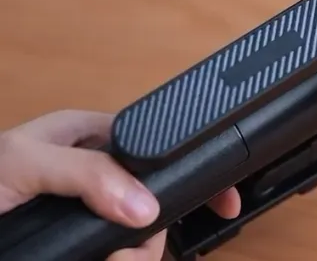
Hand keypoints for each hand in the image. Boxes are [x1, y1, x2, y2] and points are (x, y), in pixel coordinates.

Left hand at [0, 110, 241, 260]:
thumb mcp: (25, 164)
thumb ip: (86, 173)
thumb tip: (143, 201)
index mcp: (89, 139)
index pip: (156, 147)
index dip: (191, 170)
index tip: (220, 197)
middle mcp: (99, 179)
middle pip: (158, 202)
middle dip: (155, 233)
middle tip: (131, 253)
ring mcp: (93, 219)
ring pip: (145, 241)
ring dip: (137, 258)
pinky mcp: (89, 249)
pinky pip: (126, 259)